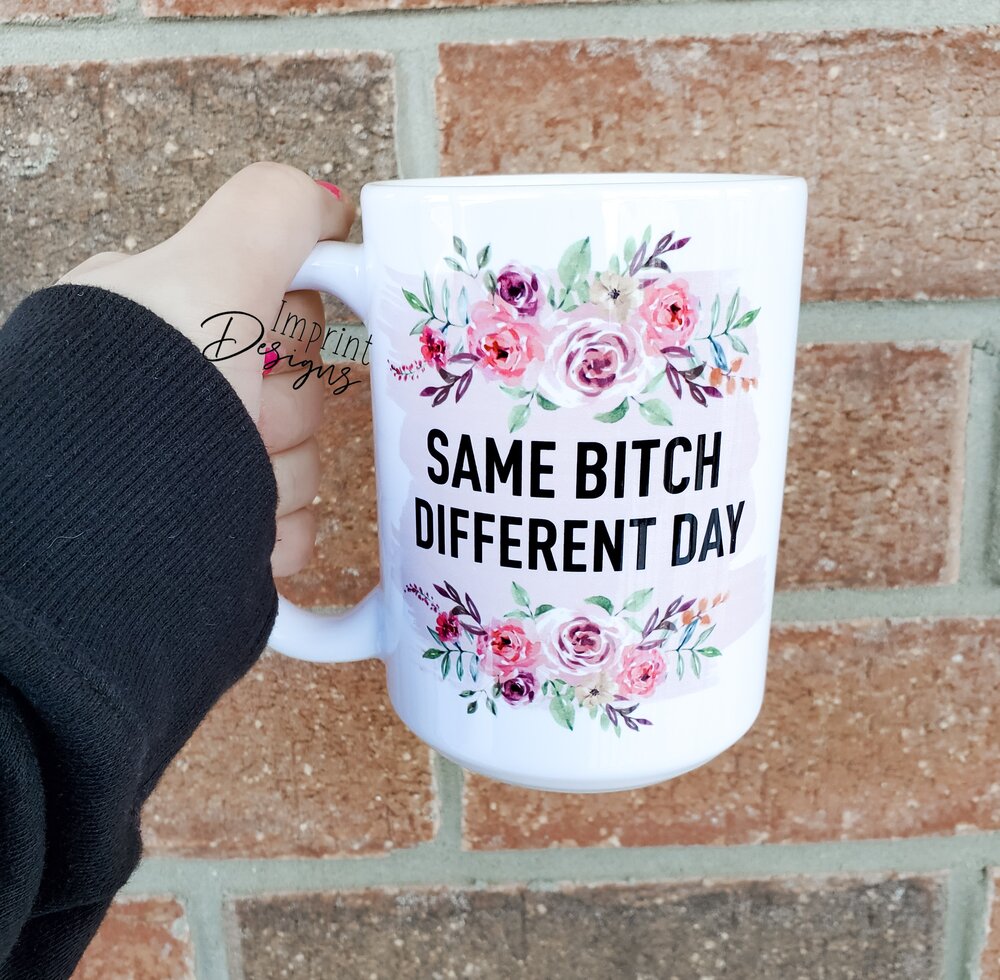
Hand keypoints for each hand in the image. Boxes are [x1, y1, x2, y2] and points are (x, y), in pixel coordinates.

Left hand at [57, 162, 354, 576]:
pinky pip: (291, 531)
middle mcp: (183, 398)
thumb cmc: (142, 389)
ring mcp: (202, 472)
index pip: (284, 319)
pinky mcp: (221, 539)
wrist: (102, 525)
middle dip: (281, 416)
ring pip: (298, 470)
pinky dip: (276, 536)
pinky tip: (242, 531)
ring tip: (227, 487)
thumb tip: (327, 203)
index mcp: (172, 329)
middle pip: (299, 400)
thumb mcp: (206, 271)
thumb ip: (271, 215)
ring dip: (277, 482)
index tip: (264, 348)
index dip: (290, 337)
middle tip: (237, 418)